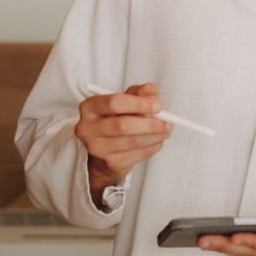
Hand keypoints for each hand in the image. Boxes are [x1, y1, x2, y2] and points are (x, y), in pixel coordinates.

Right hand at [75, 83, 171, 205]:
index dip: (139, 104)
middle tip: (167, 122)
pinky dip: (152, 147)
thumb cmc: (116, 118)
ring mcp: (97, 148)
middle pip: (122, 126)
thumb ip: (141, 92)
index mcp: (90, 107)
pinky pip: (137, 155)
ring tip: (165, 131)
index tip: (157, 106)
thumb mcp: (127, 98)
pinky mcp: (109, 163)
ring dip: (155, 136)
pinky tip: (156, 141)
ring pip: (132, 142)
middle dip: (149, 124)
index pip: (114, 103)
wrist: (104, 149)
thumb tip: (153, 98)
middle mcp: (88, 128)